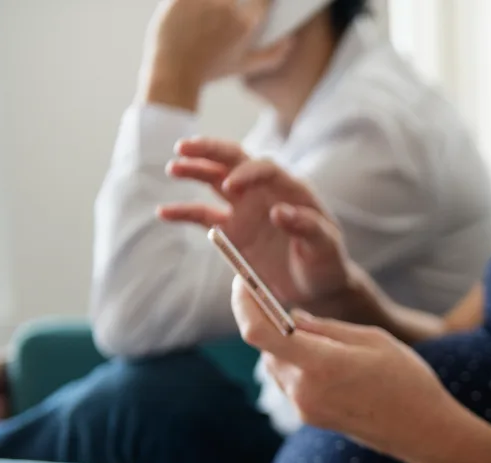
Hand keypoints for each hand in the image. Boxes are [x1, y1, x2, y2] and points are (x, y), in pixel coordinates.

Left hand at [138, 0, 292, 108]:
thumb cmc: (210, 70)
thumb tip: (290, 40)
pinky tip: (197, 9)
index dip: (263, 0)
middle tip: (227, 11)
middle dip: (233, 3)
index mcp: (246, 24)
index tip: (259, 2)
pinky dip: (194, 1)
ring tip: (211, 13)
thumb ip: (273, 55)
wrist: (174, 70)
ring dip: (216, 3)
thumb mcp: (244, 66)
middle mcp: (227, 8)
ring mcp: (204, 0)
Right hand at [160, 141, 354, 305]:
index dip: (247, 172)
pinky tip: (163, 212)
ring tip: (173, 168)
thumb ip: (308, 228)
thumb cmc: (328, 264)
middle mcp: (266, 193)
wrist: (318, 287)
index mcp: (292, 190)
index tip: (231, 187)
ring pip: (216, 180)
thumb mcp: (326, 248)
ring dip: (194, 170)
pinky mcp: (233, 230)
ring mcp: (247, 209)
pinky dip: (183, 213)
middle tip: (184, 148)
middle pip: (235, 161)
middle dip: (210, 151)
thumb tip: (279, 211)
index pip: (266, 168)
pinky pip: (203, 216)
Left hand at [233, 283, 462, 462]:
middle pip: (267, 348)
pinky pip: (291, 383)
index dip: (244, 304)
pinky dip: (300, 366)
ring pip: (277, 365)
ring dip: (289, 348)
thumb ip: (326, 329)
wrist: (424, 431)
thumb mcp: (372, 340)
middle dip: (275, 326)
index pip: (259, 333)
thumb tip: (292, 319)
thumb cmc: (407, 380)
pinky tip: (334, 365)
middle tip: (302, 313)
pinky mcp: (310, 418)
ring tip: (331, 345)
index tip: (242, 283)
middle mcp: (304, 390)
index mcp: (320, 364)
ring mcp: (305, 408)